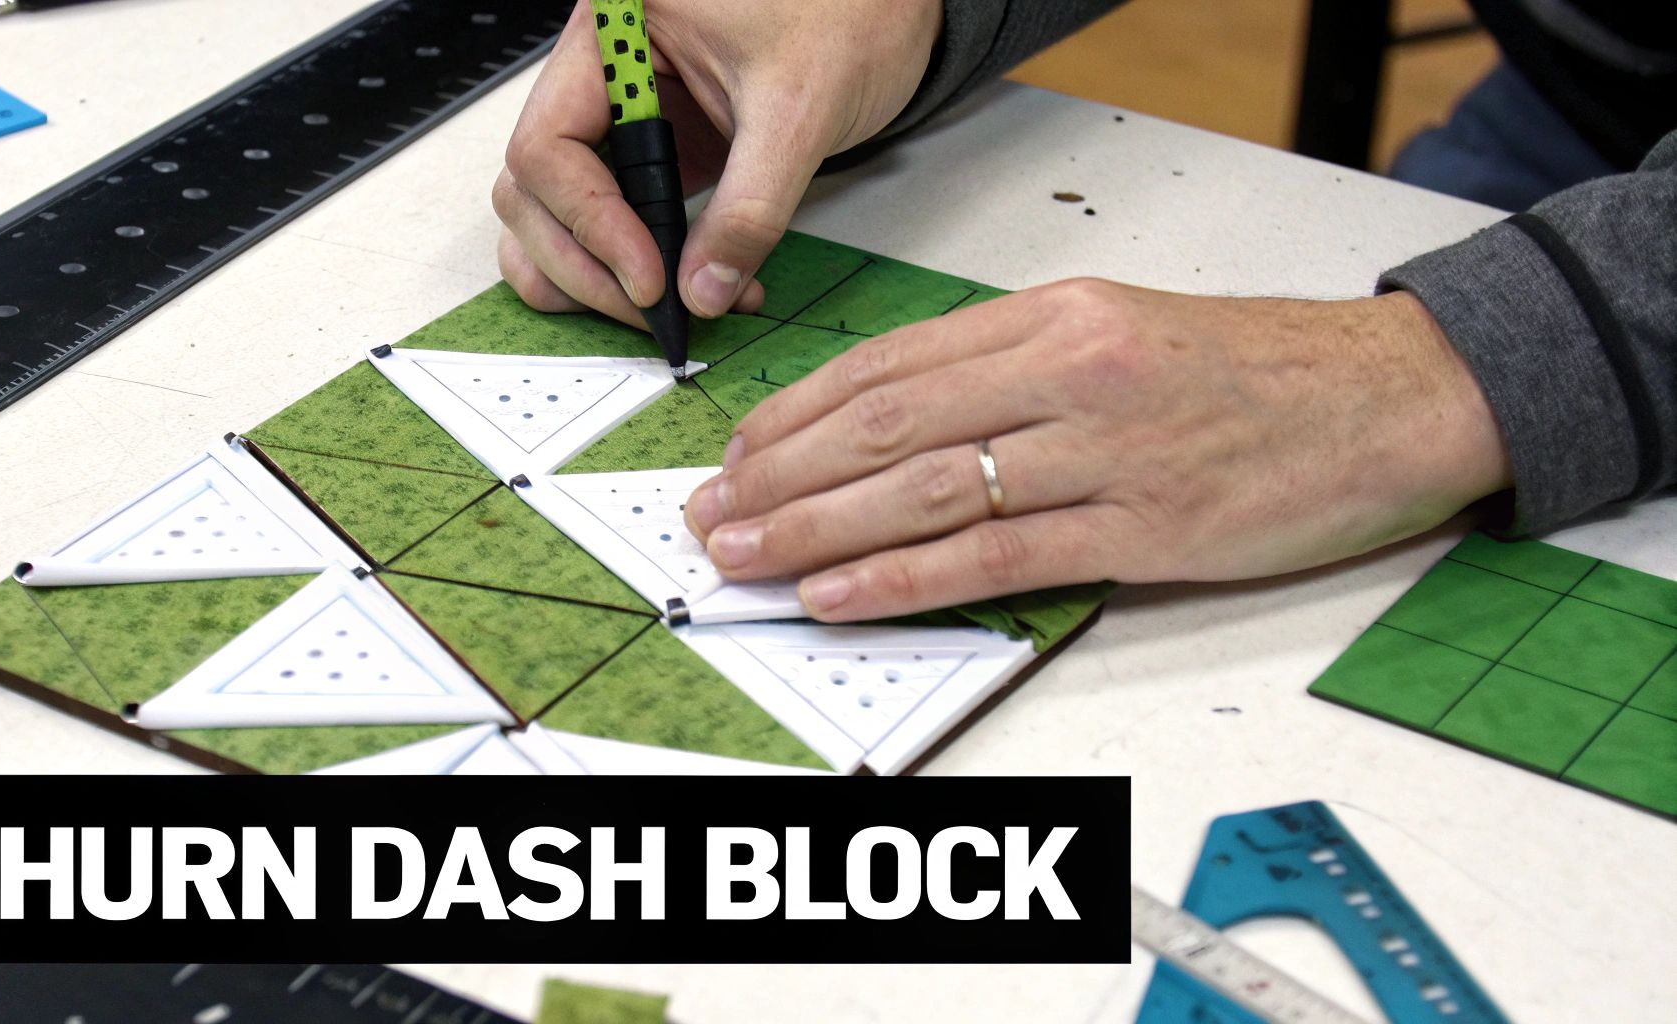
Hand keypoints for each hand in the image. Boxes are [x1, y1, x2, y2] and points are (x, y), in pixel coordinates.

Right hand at [494, 0, 942, 327]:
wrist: (889, 7)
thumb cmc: (849, 15)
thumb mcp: (801, 111)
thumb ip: (750, 209)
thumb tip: (704, 291)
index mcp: (614, 26)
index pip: (549, 144)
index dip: (592, 224)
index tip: (648, 280)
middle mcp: (599, 66)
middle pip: (534, 187)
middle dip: (584, 262)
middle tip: (652, 309)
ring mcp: (619, 112)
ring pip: (551, 210)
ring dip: (592, 274)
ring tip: (663, 309)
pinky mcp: (651, 149)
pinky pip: (605, 216)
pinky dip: (623, 266)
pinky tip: (680, 290)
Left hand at [681, 280, 1512, 620]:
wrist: (1392, 396)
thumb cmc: (1255, 369)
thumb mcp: (1120, 330)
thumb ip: (1013, 368)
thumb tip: (897, 417)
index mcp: (1054, 315)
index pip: (890, 365)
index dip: (796, 414)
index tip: (737, 453)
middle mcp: (1069, 370)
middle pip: (887, 425)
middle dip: (781, 474)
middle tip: (711, 516)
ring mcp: (1108, 448)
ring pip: (929, 489)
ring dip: (820, 528)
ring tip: (747, 558)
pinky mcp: (1148, 524)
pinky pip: (1001, 554)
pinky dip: (908, 575)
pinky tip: (843, 592)